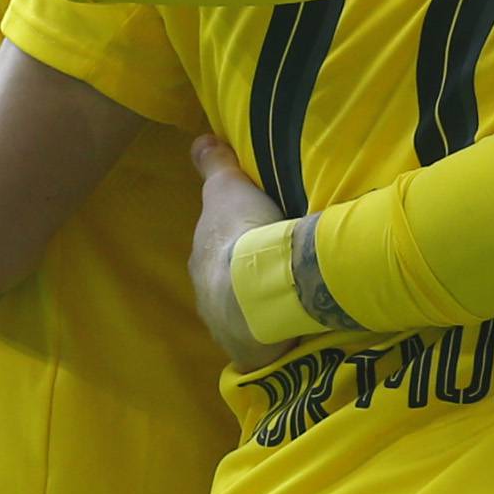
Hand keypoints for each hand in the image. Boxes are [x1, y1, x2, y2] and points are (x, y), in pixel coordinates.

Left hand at [188, 136, 295, 371]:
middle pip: (227, 284)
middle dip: (245, 279)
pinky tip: (294, 330)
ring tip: (290, 301)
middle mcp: (205, 295)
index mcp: (201, 260)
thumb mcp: (226, 187)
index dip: (234, 243)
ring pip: (242, 314)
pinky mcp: (248, 352)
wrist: (255, 289)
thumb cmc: (241, 232)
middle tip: (276, 271)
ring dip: (260, 308)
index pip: (215, 250)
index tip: (254, 241)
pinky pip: (262, 341)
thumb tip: (199, 141)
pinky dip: (275, 334)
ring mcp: (224, 327)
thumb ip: (214, 165)